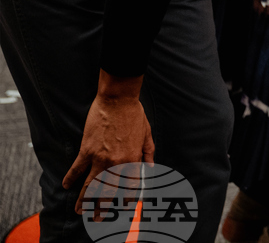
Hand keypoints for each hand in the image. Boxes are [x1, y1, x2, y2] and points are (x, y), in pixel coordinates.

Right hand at [63, 79, 153, 214]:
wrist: (118, 100)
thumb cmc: (134, 115)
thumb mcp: (147, 134)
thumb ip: (148, 152)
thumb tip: (149, 168)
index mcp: (133, 159)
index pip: (130, 185)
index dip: (126, 198)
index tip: (123, 209)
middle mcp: (117, 163)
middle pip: (108, 190)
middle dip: (103, 207)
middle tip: (98, 219)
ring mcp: (100, 158)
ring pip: (91, 184)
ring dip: (84, 200)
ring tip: (80, 211)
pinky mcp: (87, 150)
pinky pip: (77, 168)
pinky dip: (71, 178)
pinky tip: (67, 186)